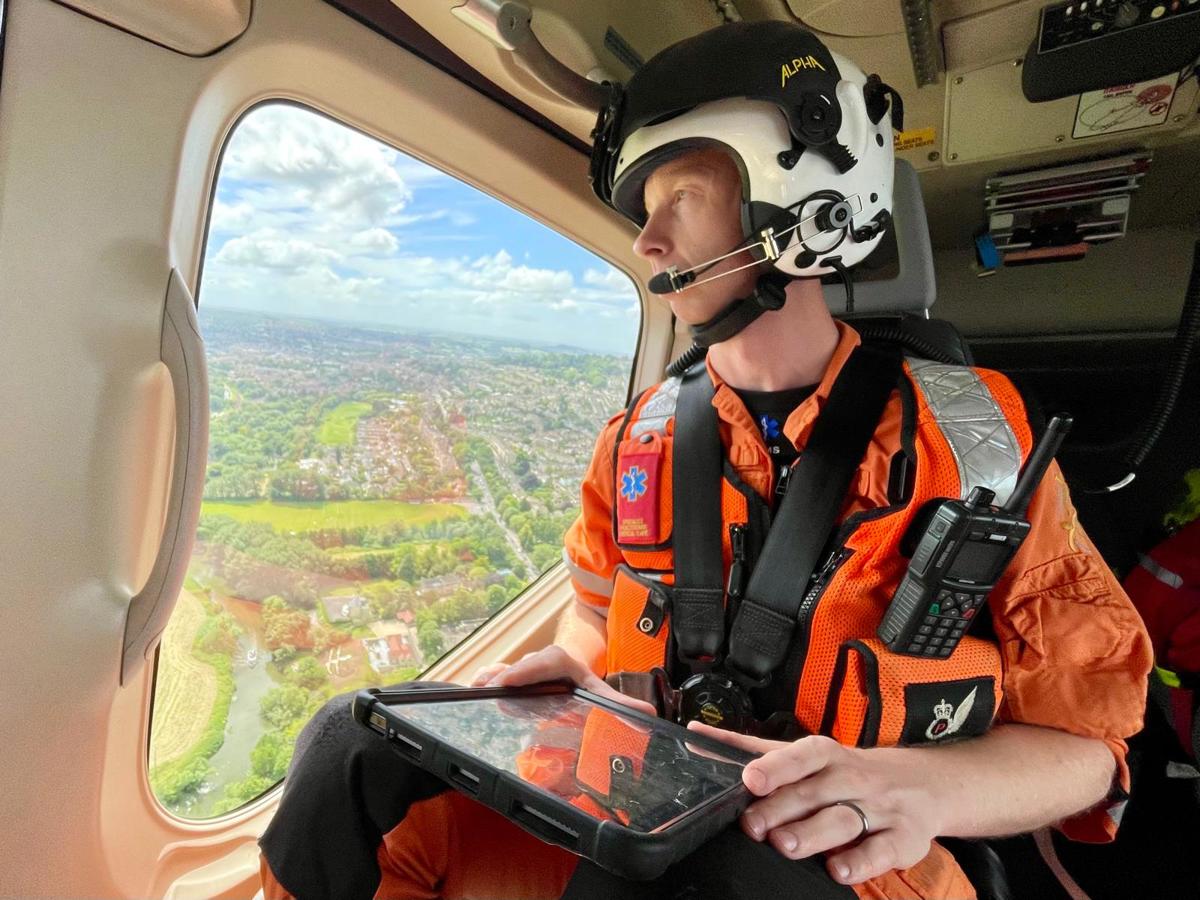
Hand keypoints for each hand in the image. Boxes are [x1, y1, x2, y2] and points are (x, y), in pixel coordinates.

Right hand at [469, 645, 655, 715]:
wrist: (567, 665)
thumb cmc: (579, 680)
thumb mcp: (599, 691)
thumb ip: (621, 704)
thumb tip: (649, 714)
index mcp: (560, 662)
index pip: (544, 661)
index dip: (526, 670)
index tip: (510, 681)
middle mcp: (538, 661)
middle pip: (520, 666)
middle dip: (506, 676)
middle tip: (491, 689)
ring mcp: (521, 667)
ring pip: (503, 669)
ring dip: (490, 678)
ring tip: (475, 689)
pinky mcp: (508, 675)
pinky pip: (492, 674)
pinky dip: (482, 680)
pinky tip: (470, 690)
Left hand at [687, 723, 940, 885]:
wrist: (922, 784)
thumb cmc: (848, 771)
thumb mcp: (807, 756)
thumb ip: (752, 750)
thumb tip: (696, 737)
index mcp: (826, 755)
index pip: (800, 755)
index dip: (775, 766)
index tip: (750, 778)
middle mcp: (851, 777)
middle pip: (814, 792)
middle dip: (781, 808)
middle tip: (752, 824)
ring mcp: (878, 808)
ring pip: (843, 819)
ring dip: (813, 833)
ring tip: (785, 845)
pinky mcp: (901, 838)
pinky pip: (881, 850)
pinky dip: (861, 861)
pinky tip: (838, 869)